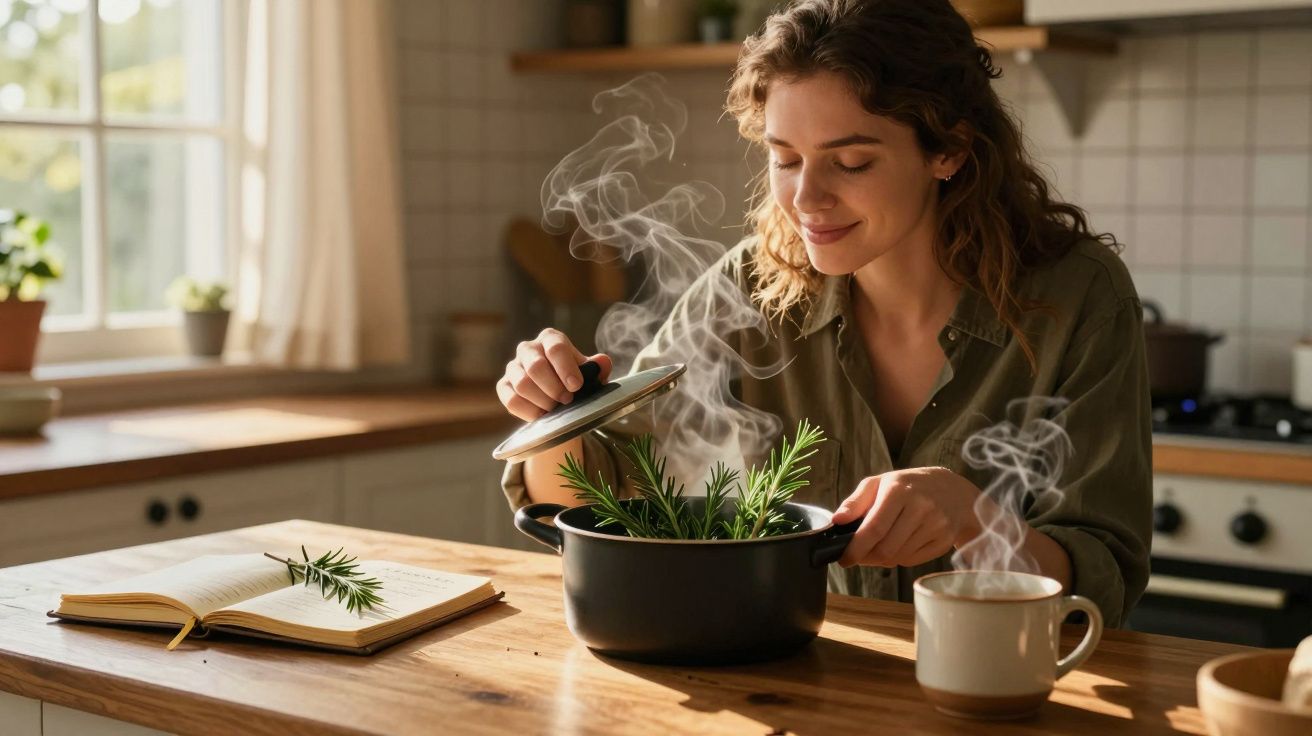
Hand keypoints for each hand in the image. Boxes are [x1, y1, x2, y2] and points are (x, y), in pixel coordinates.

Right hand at [496, 328, 611, 421]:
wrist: (559, 396)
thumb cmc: (575, 379)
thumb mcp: (590, 374)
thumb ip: (597, 368)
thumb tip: (602, 362)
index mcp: (550, 339)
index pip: (556, 347)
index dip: (566, 368)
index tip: (576, 386)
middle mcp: (528, 349)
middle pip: (535, 366)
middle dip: (554, 387)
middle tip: (567, 400)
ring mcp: (513, 367)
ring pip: (522, 384)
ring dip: (543, 401)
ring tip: (557, 409)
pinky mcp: (504, 386)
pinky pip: (511, 400)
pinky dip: (529, 411)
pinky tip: (543, 416)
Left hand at [831, 466, 981, 567]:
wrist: (952, 490)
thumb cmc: (907, 486)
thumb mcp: (879, 483)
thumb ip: (855, 501)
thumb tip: (837, 520)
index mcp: (899, 490)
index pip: (874, 528)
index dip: (856, 548)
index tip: (844, 559)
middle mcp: (921, 507)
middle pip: (886, 549)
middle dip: (866, 558)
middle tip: (858, 556)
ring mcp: (936, 525)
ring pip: (898, 558)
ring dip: (882, 559)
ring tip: (879, 546)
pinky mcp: (945, 540)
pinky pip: (912, 561)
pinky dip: (899, 558)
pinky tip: (899, 544)